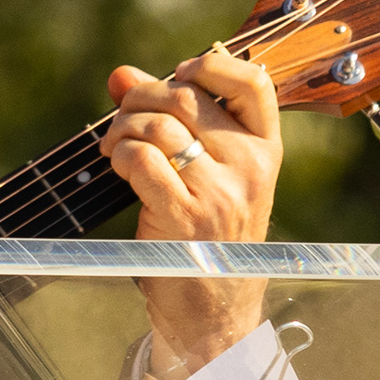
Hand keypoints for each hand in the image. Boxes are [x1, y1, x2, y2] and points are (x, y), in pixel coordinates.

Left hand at [105, 45, 284, 379]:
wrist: (214, 315)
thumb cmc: (207, 239)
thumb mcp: (209, 176)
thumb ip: (173, 121)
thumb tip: (120, 74)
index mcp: (266, 151)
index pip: (254, 81)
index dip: (208, 64)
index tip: (176, 75)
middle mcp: (250, 167)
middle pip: (186, 97)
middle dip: (139, 98)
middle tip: (122, 120)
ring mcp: (221, 192)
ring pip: (159, 125)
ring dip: (121, 129)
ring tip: (113, 148)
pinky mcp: (185, 216)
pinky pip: (142, 159)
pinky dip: (118, 154)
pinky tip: (115, 167)